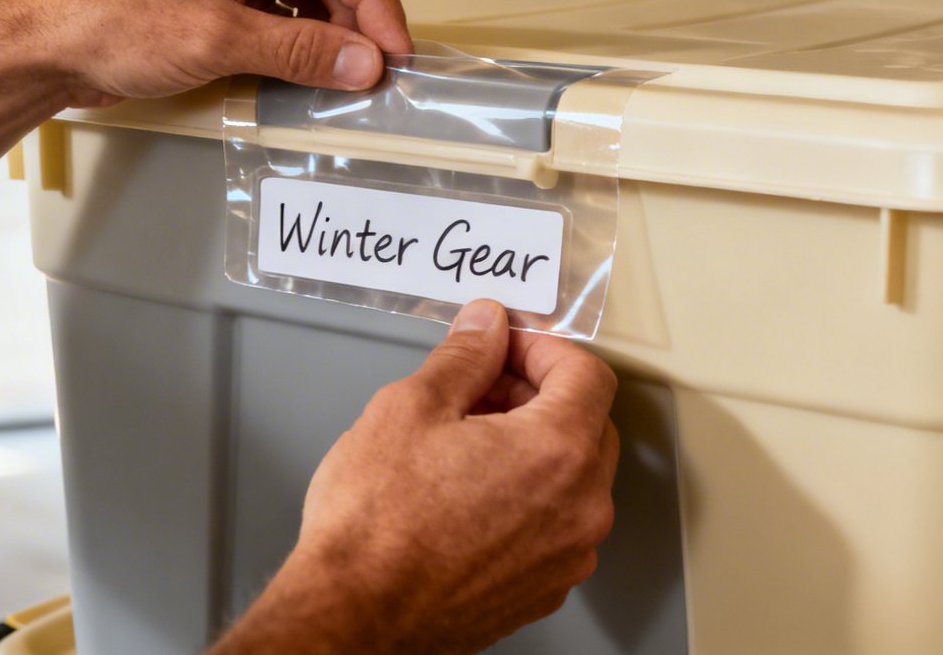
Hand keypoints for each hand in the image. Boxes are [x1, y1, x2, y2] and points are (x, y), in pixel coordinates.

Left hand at [0, 0, 412, 106]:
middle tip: (376, 71)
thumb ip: (298, 51)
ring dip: (327, 37)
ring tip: (344, 78)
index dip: (375, 0)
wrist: (46, 49)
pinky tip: (307, 74)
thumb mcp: (216, 40)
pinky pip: (276, 16)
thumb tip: (361, 61)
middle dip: (354, 22)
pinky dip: (297, 45)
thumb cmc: (104, 22)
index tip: (394, 48)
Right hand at [212, 300, 619, 653]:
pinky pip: (553, 525)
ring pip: (572, 478)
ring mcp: (565, 557)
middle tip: (481, 386)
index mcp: (557, 452)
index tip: (506, 345)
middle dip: (539, 394)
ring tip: (464, 442)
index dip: (543, 347)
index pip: (587, 374)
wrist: (354, 614)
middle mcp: (579, 508)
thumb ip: (464, 357)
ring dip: (532, 446)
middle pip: (588, 425)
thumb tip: (486, 328)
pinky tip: (468, 491)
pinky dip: (526, 496)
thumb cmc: (376, 524)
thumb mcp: (411, 408)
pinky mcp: (542, 589)